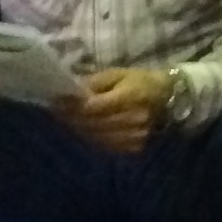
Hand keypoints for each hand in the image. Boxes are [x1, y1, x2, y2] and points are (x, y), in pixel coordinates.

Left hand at [56, 66, 173, 155]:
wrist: (166, 97)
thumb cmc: (138, 81)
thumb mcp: (117, 74)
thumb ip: (94, 83)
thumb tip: (70, 92)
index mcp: (130, 96)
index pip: (94, 107)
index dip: (73, 106)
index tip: (57, 102)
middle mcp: (134, 119)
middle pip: (94, 124)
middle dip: (71, 118)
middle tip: (55, 112)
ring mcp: (135, 136)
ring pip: (97, 137)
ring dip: (78, 130)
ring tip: (64, 121)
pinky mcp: (135, 147)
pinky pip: (106, 145)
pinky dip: (90, 138)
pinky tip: (81, 130)